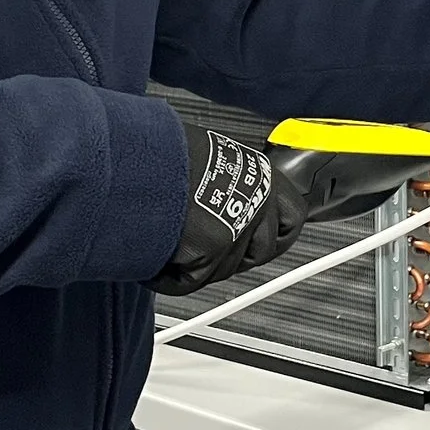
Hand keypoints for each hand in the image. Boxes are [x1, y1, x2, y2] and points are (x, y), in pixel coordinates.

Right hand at [154, 120, 312, 295]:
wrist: (137, 155)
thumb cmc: (165, 148)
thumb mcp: (213, 155)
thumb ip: (230, 182)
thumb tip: (227, 199)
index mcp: (261, 175)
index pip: (291, 218)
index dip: (270, 234)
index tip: (256, 239)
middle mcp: (256, 200)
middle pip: (260, 252)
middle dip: (233, 255)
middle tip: (202, 246)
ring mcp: (237, 226)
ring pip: (225, 269)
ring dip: (197, 265)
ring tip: (170, 244)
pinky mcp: (212, 246)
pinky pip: (190, 281)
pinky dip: (168, 277)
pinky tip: (154, 259)